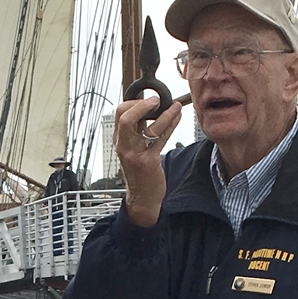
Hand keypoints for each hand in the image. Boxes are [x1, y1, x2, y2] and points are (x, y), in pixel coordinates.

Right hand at [114, 94, 182, 226]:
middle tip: (157, 100)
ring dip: (165, 113)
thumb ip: (136, 131)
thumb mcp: (132, 149)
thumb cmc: (140, 173)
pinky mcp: (148, 161)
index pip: (119, 114)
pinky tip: (178, 117)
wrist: (142, 198)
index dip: (134, 102)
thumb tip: (147, 110)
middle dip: (143, 104)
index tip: (149, 100)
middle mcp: (124, 146)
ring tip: (175, 106)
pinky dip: (171, 124)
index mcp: (119, 141)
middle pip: (125, 117)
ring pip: (147, 127)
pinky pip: (161, 138)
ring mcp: (135, 154)